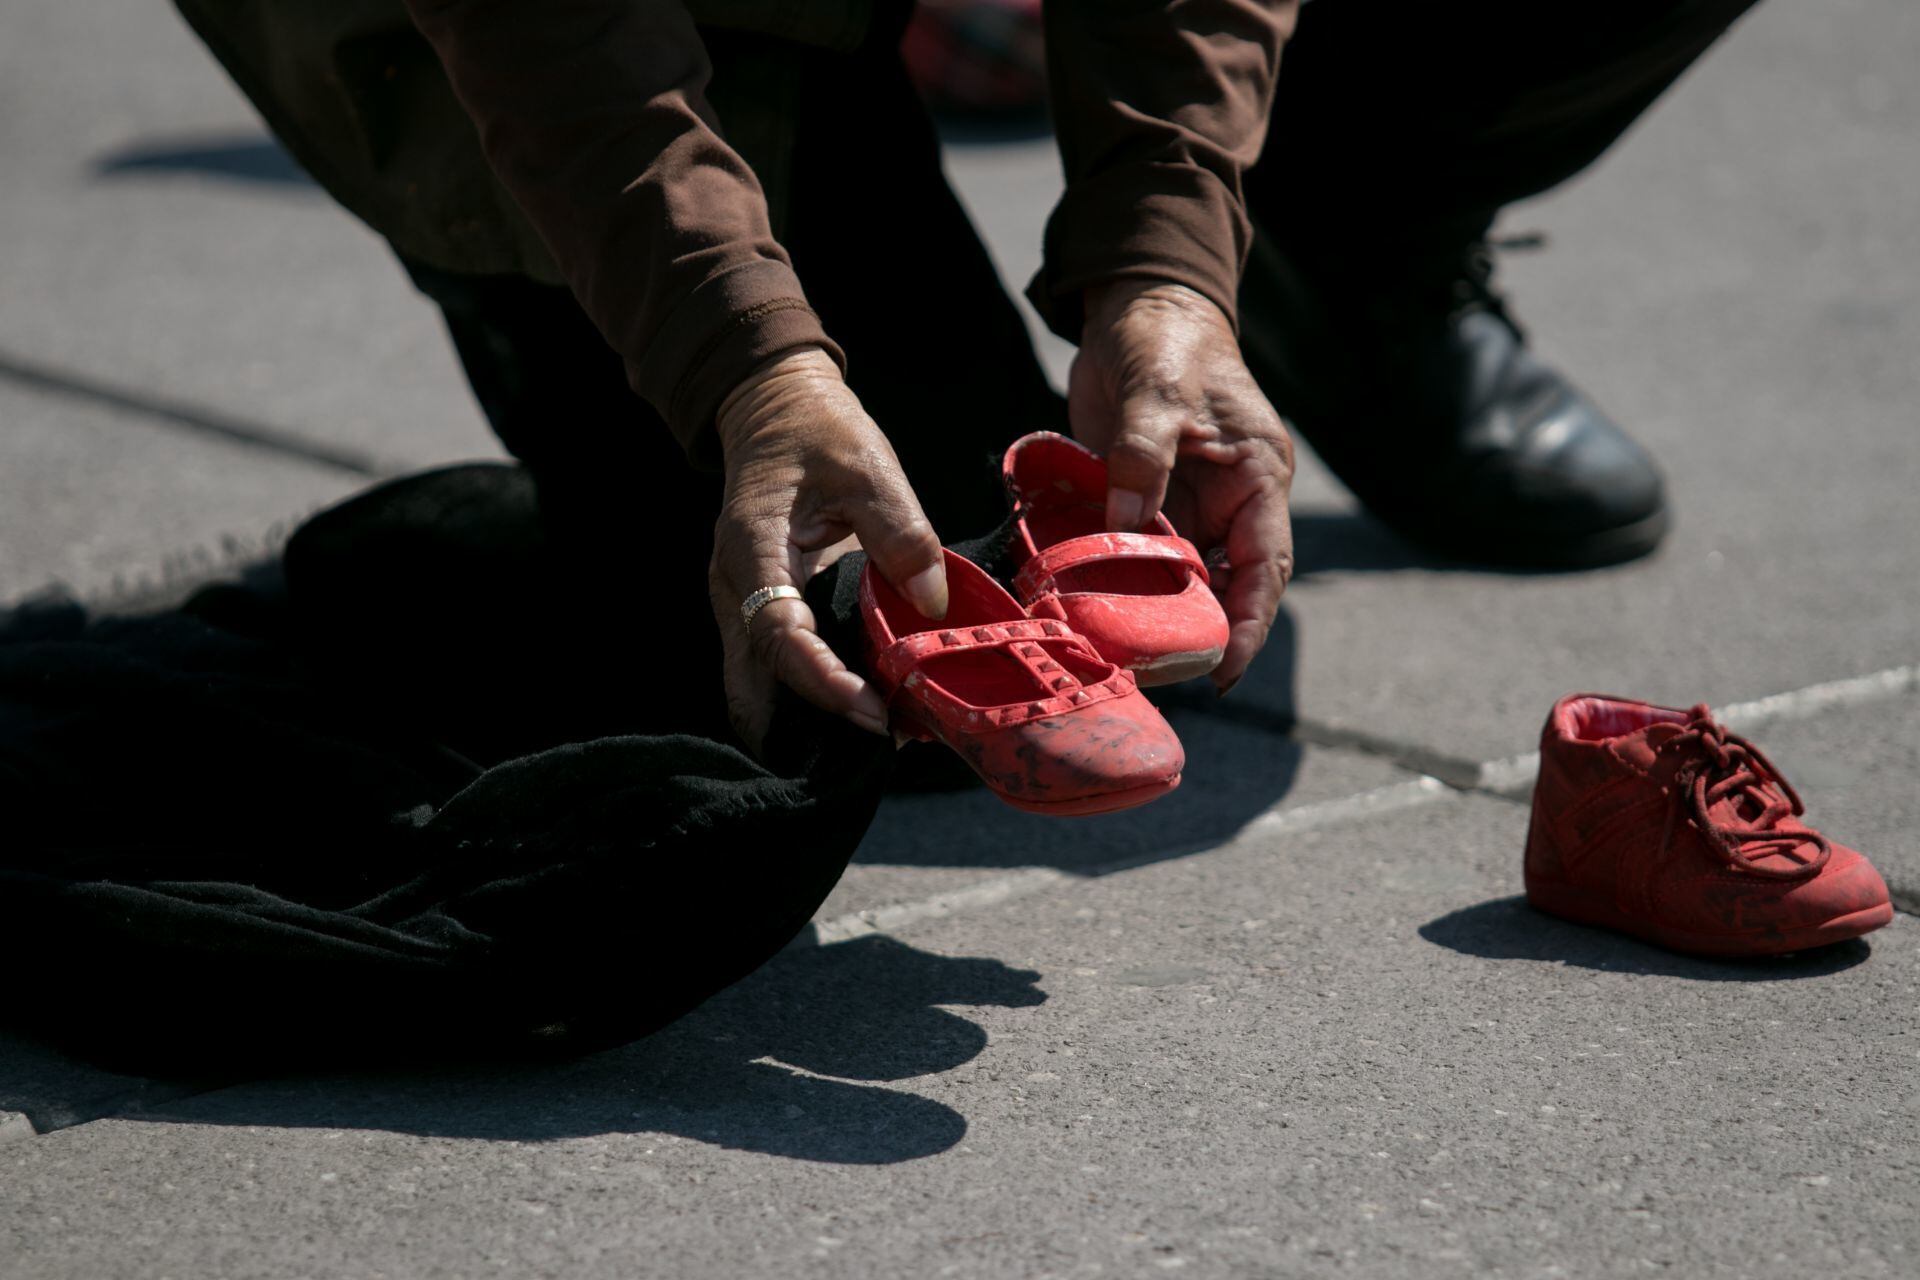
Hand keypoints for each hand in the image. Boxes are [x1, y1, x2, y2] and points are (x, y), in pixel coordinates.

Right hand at [711, 347, 948, 752]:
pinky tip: (871, 704)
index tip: (872, 709)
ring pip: (761, 685)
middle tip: (886, 737)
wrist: (775, 411)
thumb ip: (901, 533)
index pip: (778, 634)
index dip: (821, 680)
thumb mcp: (868, 466)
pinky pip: (780, 666)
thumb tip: (932, 605)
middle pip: (757, 680)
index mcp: (753, 548)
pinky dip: (816, 693)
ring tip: (888, 730)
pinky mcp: (764, 610)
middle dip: (812, 722)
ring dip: (813, 717)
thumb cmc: (819, 432)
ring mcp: (744, 603)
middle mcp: (736, 587)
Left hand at [1068, 280, 1294, 693]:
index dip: (1250, 623)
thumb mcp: (1154, 392)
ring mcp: (1190, 505)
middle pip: (1226, 585)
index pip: (1267, 565)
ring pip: (1183, 579)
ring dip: (1158, 616)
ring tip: (1123, 658)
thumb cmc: (1164, 341)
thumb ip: (1141, 456)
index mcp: (1258, 477)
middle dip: (1199, 633)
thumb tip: (1124, 526)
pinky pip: (1141, 555)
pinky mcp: (1149, 502)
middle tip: (1157, 675)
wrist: (1137, 308)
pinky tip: (1093, 613)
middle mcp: (1231, 502)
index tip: (1222, 668)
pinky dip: (1122, 585)